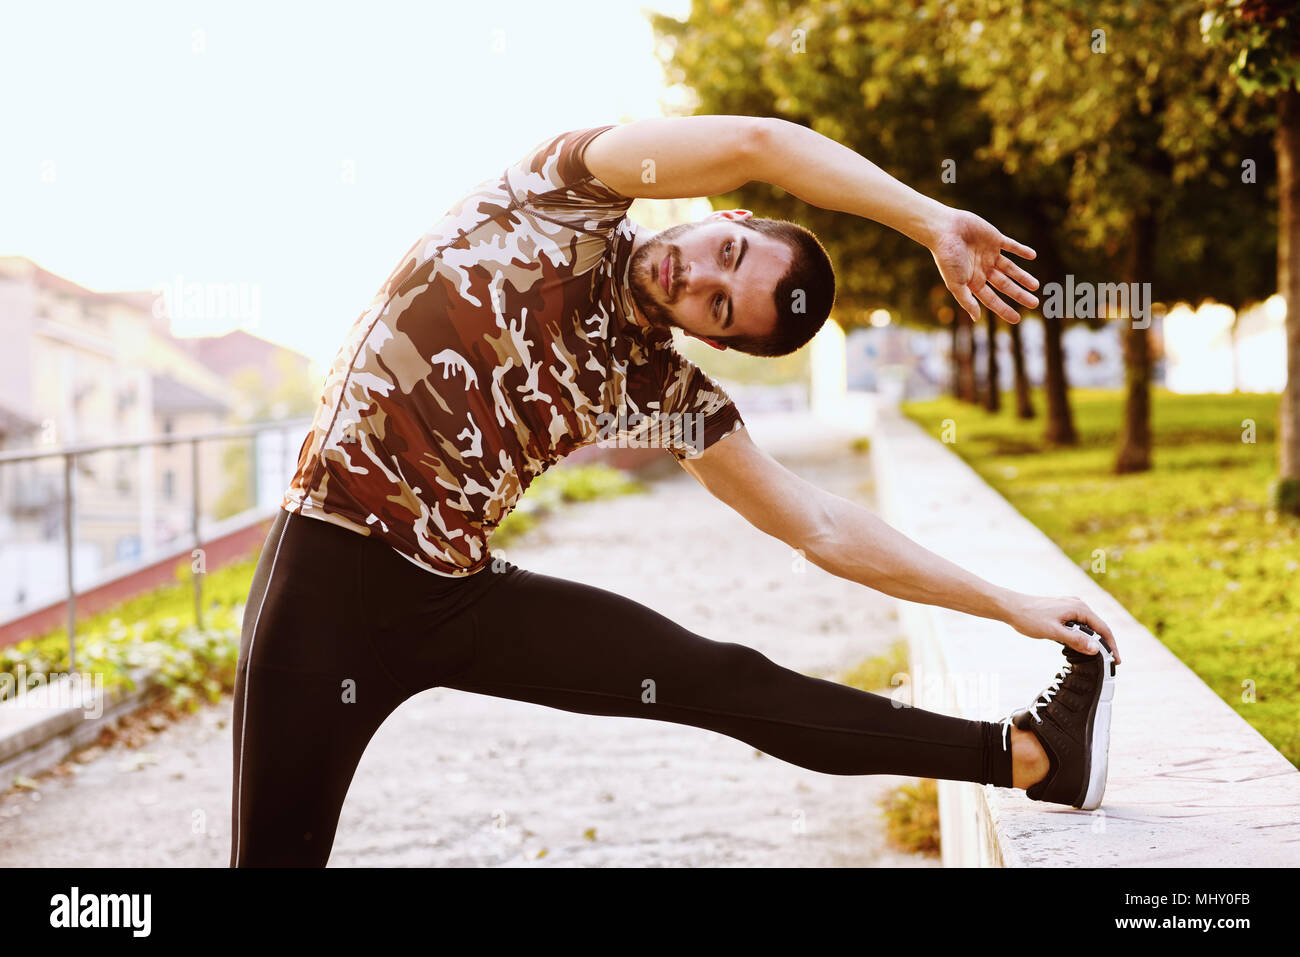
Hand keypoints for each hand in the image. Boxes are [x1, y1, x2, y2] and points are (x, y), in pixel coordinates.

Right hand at [928, 208, 1039, 323]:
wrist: (945, 229)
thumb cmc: (947, 258)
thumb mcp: (955, 283)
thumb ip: (966, 300)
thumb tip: (977, 318)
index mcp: (973, 281)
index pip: (992, 299)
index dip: (1004, 309)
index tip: (1017, 319)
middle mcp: (982, 269)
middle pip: (1005, 285)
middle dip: (1019, 294)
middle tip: (1034, 303)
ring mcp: (989, 254)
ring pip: (1010, 268)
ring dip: (1023, 276)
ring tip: (1035, 286)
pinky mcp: (994, 239)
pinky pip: (1011, 246)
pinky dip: (1021, 250)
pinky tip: (1032, 255)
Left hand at [1004, 594, 1121, 664]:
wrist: (1011, 607)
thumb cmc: (1029, 618)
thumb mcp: (1053, 632)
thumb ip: (1075, 640)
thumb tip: (1096, 649)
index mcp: (1079, 608)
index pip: (1103, 629)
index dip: (1112, 646)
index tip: (1116, 661)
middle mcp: (1077, 604)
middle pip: (1098, 627)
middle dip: (1105, 644)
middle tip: (1110, 663)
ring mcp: (1070, 606)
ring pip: (1088, 626)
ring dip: (1094, 640)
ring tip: (1100, 657)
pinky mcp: (1062, 610)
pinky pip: (1079, 624)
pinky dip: (1084, 635)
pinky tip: (1082, 646)